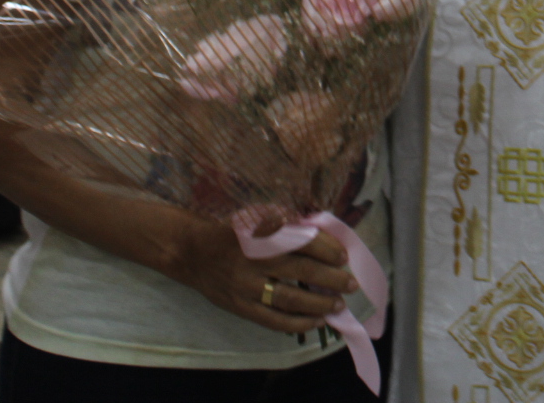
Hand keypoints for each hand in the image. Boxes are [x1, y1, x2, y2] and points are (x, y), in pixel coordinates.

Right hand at [166, 213, 357, 334]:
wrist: (193, 253)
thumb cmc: (231, 233)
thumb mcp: (257, 220)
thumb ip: (286, 228)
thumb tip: (324, 239)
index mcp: (262, 235)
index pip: (302, 241)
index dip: (326, 248)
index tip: (343, 256)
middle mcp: (255, 262)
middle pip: (301, 270)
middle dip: (331, 278)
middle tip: (350, 284)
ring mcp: (247, 288)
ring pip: (290, 299)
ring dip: (318, 303)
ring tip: (338, 305)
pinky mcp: (241, 308)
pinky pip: (273, 320)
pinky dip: (297, 323)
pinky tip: (316, 322)